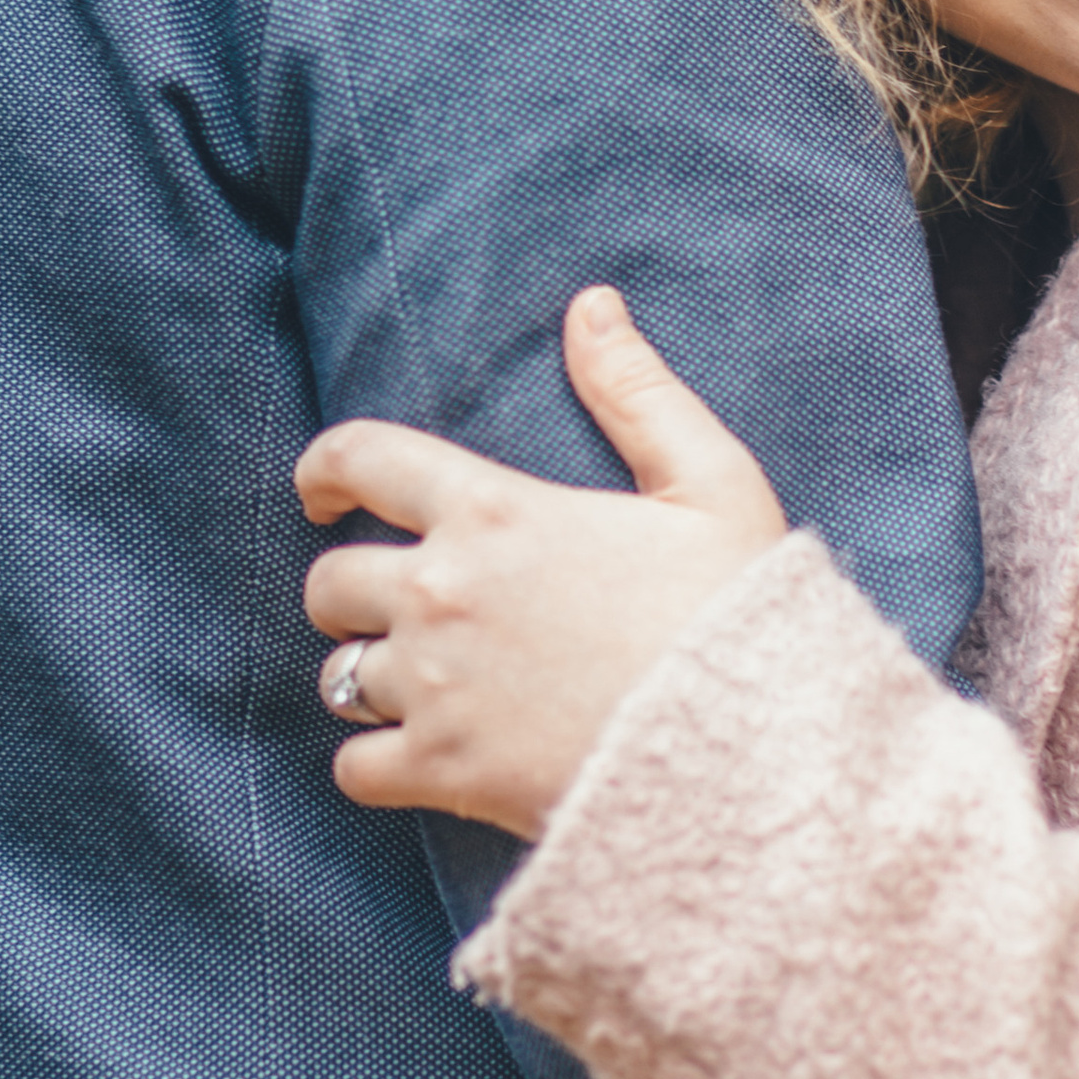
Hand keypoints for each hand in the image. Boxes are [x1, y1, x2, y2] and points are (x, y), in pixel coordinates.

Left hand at [296, 289, 786, 833]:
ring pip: (338, 674)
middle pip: (331, 580)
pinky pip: (355, 766)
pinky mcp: (443, 772)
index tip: (322, 494)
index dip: (325, 470)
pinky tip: (421, 758)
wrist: (756, 752)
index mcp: (496, 512)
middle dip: (354, 588)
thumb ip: (638, 392)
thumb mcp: (710, 482)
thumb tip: (591, 305)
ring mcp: (436, 687)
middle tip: (396, 605)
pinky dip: (376, 763)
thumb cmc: (737, 614)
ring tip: (424, 685)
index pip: (359, 460)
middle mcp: (443, 593)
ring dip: (372, 675)